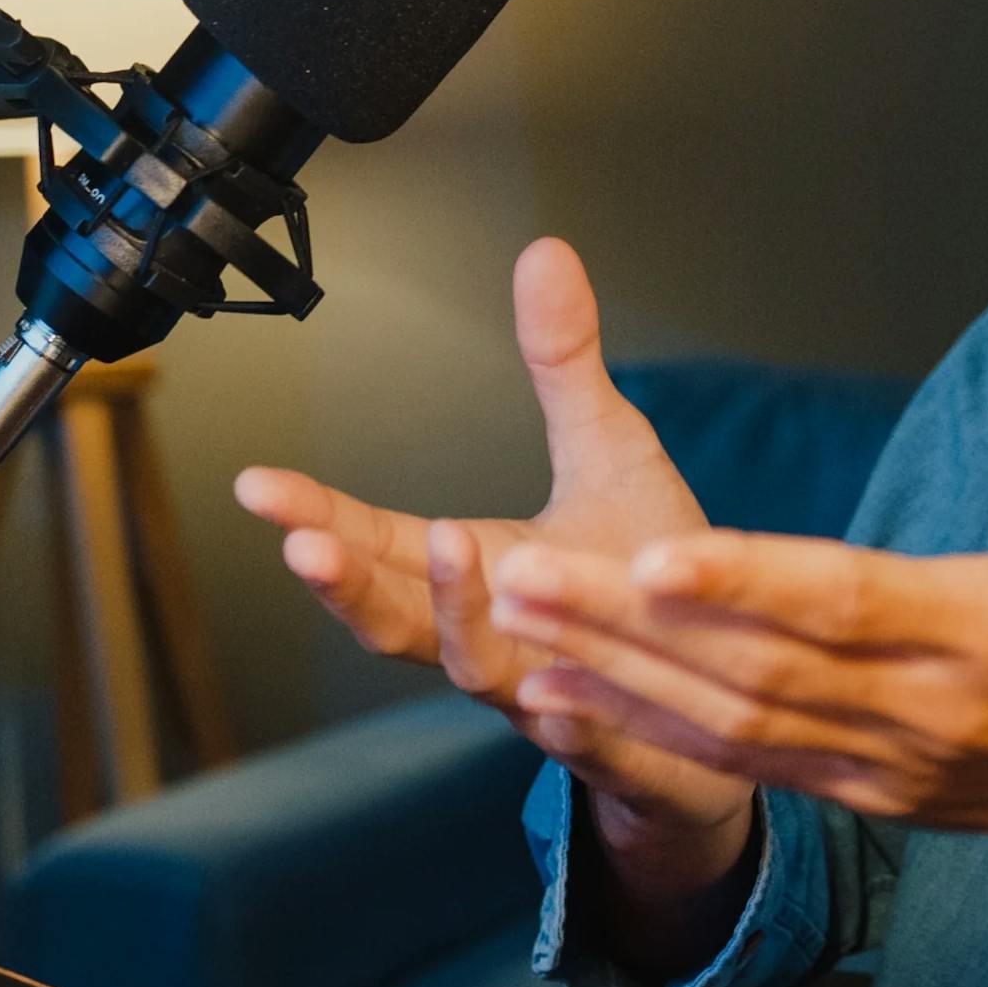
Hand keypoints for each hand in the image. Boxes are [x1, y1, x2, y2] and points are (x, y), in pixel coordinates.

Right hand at [235, 238, 753, 882]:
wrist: (731, 680)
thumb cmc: (651, 569)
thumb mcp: (609, 448)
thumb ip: (565, 363)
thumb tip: (544, 251)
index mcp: (475, 572)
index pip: (376, 542)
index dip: (316, 515)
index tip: (256, 486)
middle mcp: (491, 637)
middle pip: (395, 618)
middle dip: (348, 582)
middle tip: (305, 544)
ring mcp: (546, 690)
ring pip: (474, 671)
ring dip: (453, 619)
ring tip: (455, 550)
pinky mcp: (617, 732)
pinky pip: (583, 735)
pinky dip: (565, 720)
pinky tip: (554, 696)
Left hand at [483, 253, 987, 986]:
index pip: (844, 602)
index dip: (741, 580)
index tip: (648, 550)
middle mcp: (930, 712)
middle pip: (755, 668)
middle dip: (629, 628)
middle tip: (520, 577)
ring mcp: (896, 765)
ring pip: (735, 725)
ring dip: (620, 679)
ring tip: (517, 629)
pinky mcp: (876, 795)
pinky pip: (750, 763)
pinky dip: (657, 730)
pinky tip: (574, 694)